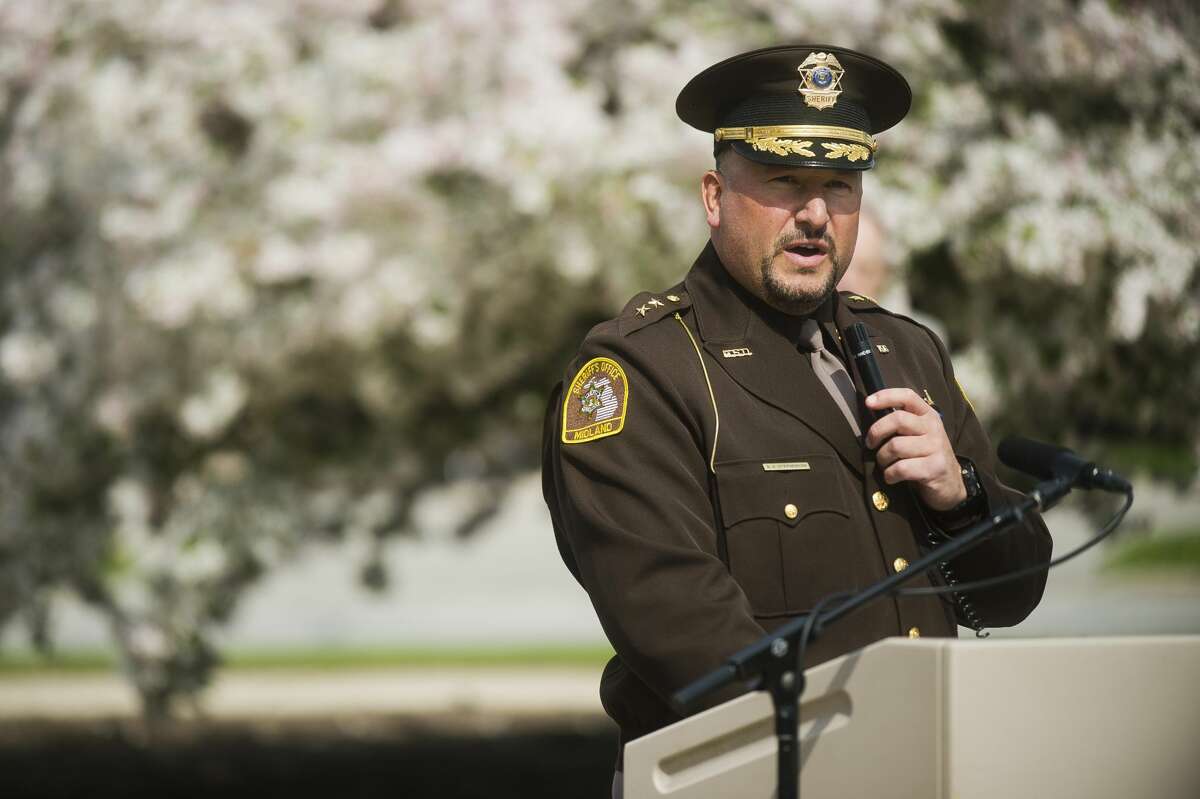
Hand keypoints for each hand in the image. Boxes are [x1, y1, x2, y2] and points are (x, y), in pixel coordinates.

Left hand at [864, 388, 965, 511]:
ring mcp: (936, 447)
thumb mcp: (918, 435)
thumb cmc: (925, 456)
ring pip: (895, 446)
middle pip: (897, 420)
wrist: (949, 484)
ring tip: (885, 464)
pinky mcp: (934, 468)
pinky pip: (901, 468)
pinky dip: (890, 474)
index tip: (868, 402)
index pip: (908, 396)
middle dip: (876, 432)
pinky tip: (892, 477)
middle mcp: (933, 428)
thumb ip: (901, 424)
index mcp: (928, 415)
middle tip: (871, 444)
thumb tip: (872, 415)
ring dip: (882, 458)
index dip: (886, 396)